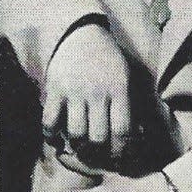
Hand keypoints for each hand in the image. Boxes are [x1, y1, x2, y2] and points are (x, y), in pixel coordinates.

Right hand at [43, 23, 130, 163]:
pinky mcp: (54, 88)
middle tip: (99, 156)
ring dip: (78, 146)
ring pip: (76, 133)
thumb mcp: (127, 77)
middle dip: (100, 154)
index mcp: (119, 89)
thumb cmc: (108, 59)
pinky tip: (56, 139)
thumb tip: (140, 137)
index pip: (123, 131)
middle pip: (99, 137)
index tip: (120, 158)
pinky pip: (50, 120)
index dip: (122, 151)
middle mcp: (97, 92)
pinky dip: (51, 135)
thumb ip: (133, 104)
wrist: (81, 33)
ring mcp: (74, 91)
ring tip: (81, 148)